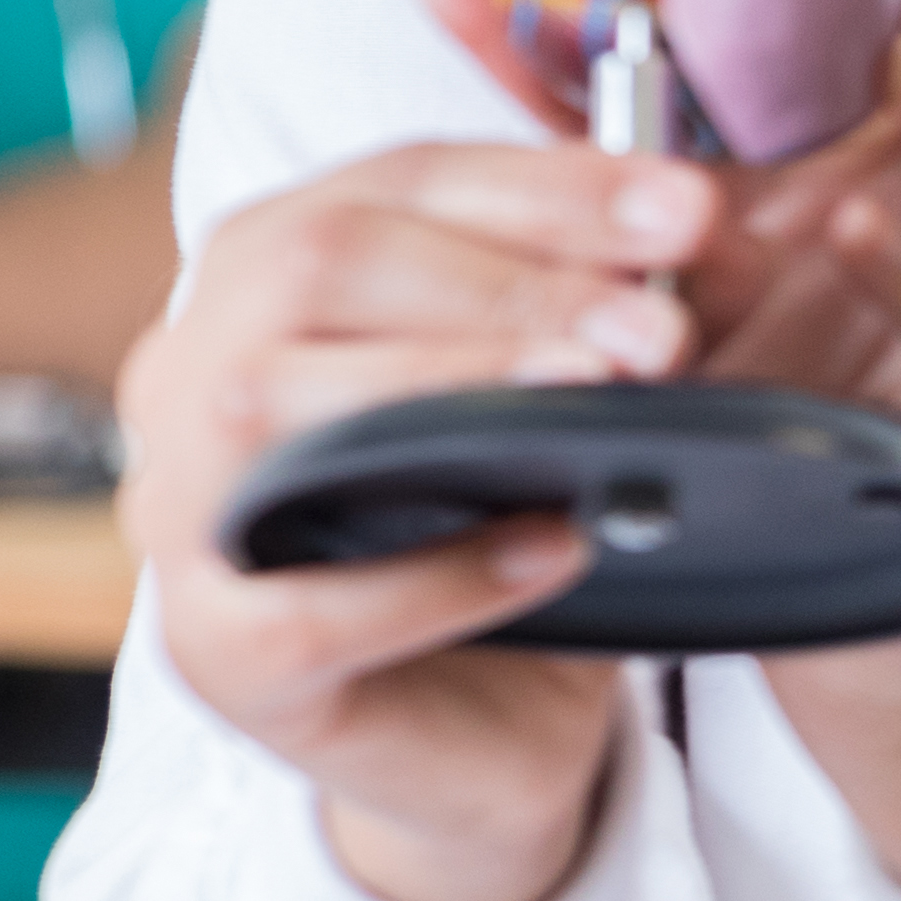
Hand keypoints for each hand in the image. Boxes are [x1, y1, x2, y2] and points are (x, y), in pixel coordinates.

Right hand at [124, 137, 720, 900]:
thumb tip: (718, 240)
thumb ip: (633, 301)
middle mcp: (195, 366)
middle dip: (512, 282)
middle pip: (324, 262)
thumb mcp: (581, 388)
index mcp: (274, 264)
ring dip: (456, 388)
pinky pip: (300, 608)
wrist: (478, 720)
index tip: (689, 209)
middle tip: (661, 327)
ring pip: (274, 409)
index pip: (402, 180)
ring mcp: (182, 507)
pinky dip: (435, 575)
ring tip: (603, 398)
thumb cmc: (507, 513)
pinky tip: (550, 550)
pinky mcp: (213, 651)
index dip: (550, 186)